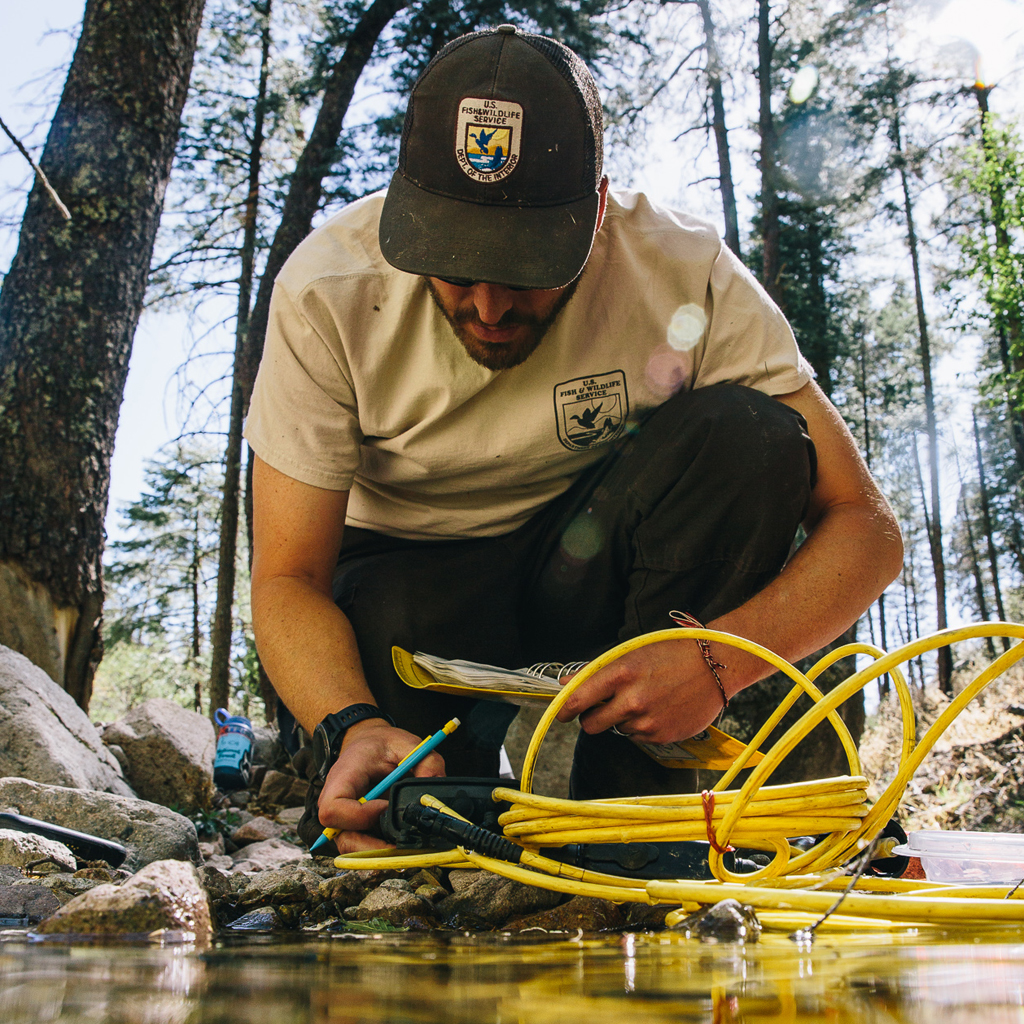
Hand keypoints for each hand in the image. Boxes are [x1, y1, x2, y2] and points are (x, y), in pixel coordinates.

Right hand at [316, 719, 444, 852]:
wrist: (368, 745)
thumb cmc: (381, 745)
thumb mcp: (405, 742)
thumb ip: (426, 760)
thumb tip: (437, 783)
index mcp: (342, 779)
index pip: (334, 809)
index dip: (359, 816)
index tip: (385, 807)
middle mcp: (336, 804)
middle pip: (344, 839)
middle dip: (374, 848)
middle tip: (405, 845)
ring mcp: (344, 820)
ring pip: (355, 849)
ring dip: (381, 853)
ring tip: (408, 848)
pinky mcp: (356, 829)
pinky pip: (364, 848)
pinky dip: (383, 851)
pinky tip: (404, 846)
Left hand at [555, 639, 727, 743]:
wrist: (715, 665)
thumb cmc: (671, 653)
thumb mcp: (631, 653)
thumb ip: (596, 671)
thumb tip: (565, 684)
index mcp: (621, 673)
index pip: (578, 699)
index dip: (564, 709)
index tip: (561, 712)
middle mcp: (632, 700)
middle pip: (591, 724)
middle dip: (590, 718)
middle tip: (600, 709)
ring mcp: (648, 721)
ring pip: (617, 730)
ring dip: (623, 719)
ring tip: (645, 699)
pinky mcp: (662, 736)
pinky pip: (639, 737)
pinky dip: (643, 726)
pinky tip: (659, 708)